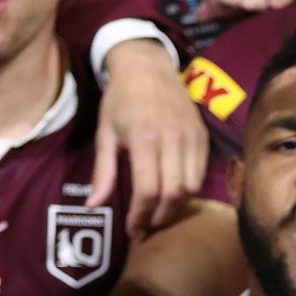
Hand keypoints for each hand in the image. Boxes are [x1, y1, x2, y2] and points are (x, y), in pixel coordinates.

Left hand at [94, 42, 207, 237]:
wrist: (148, 67)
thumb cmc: (120, 100)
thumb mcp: (105, 134)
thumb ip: (102, 173)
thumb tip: (93, 206)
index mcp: (143, 139)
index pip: (148, 190)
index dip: (141, 215)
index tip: (133, 229)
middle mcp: (171, 139)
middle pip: (174, 194)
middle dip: (160, 216)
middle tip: (147, 226)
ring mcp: (190, 137)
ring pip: (191, 187)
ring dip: (176, 207)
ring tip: (160, 213)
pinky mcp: (202, 136)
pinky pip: (201, 173)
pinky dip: (189, 190)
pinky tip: (174, 193)